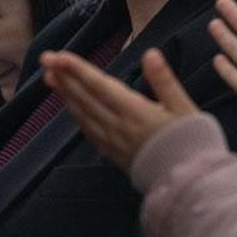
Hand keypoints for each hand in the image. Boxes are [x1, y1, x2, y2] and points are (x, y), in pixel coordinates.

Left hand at [41, 48, 199, 170]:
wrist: (189, 183)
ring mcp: (113, 141)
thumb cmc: (191, 142)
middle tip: (46, 58)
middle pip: (85, 98)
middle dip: (64, 76)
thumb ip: (164, 80)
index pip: (99, 85)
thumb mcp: (183, 107)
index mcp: (135, 111)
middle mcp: (118, 126)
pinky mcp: (114, 153)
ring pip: (82, 114)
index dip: (78, 69)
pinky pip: (89, 131)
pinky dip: (76, 115)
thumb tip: (150, 53)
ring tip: (51, 77)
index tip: (59, 56)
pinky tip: (71, 107)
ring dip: (65, 94)